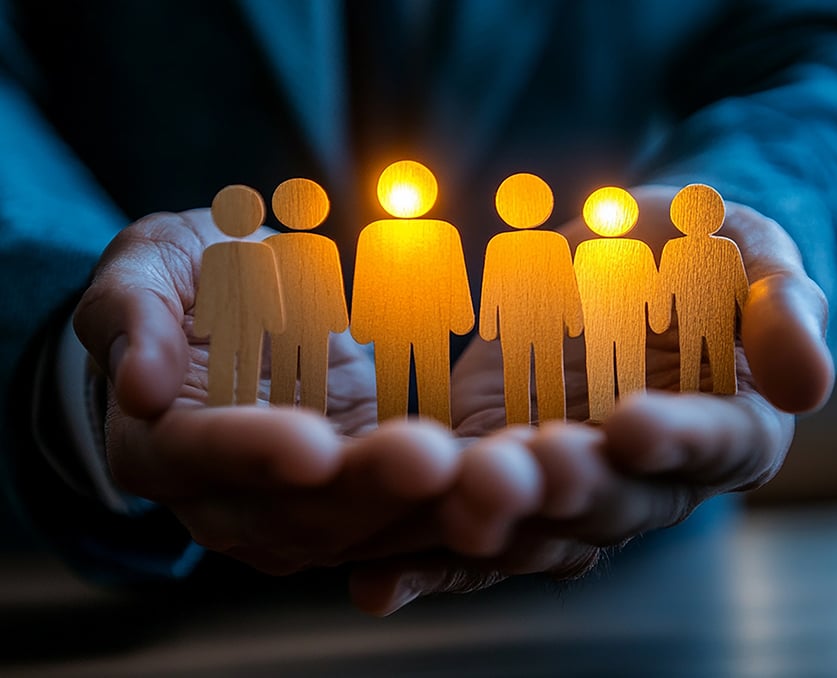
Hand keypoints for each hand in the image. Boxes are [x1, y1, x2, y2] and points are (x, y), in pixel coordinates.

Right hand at [74, 209, 461, 574]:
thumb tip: (140, 386)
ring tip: (475, 473)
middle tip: (430, 458)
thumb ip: (135, 317)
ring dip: (413, 509)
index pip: (200, 456)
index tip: (313, 446)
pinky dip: (439, 503)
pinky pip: (394, 511)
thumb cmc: (180, 278)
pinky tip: (488, 478)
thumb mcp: (144, 268)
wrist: (228, 306)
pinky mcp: (347, 491)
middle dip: (363, 488)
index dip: (254, 454)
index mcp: (156, 444)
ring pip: (353, 528)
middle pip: (290, 511)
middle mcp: (219, 498)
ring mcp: (289, 506)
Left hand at [349, 185, 834, 613]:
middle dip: (570, 485)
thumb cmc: (701, 254)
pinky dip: (430, 549)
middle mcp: (648, 474)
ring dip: (496, 520)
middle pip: (615, 498)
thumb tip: (809, 384)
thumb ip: (778, 312)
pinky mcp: (504, 472)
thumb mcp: (750, 258)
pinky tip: (379, 576)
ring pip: (538, 521)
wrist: (626, 261)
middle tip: (525, 467)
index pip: (714, 443)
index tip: (635, 423)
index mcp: (724, 427)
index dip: (678, 437)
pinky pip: (470, 519)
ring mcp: (570, 479)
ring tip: (457, 501)